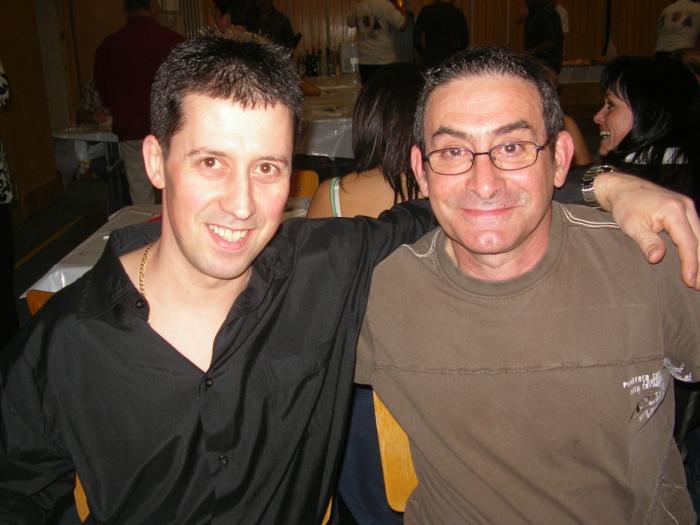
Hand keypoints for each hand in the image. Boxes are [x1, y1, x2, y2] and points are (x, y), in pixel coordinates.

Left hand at [595, 173, 699, 288]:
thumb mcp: (632, 225)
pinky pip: (697, 231)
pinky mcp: (686, 210)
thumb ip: (646, 241)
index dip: (690, 264)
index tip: (690, 281)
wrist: (624, 188)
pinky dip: (697, 247)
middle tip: (699, 286)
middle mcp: (686, 207)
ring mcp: (688, 207)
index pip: (687, 242)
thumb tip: (656, 258)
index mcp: (673, 211)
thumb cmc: (626, 206)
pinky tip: (698, 262)